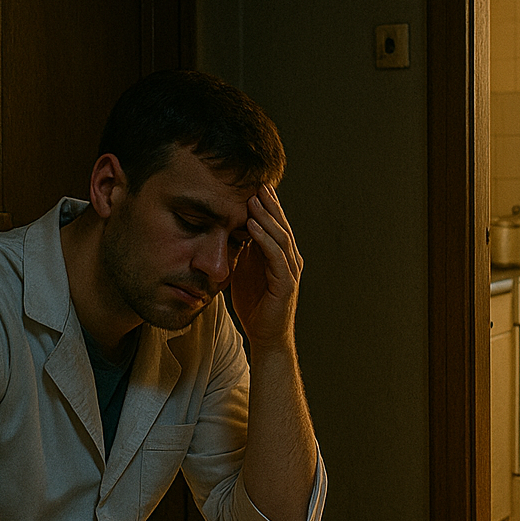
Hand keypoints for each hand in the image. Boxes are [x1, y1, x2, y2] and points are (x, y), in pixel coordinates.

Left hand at [230, 184, 301, 353]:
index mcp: (280, 255)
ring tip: (253, 199)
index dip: (268, 205)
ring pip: (280, 237)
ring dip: (266, 217)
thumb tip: (229, 228)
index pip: (276, 224)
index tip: (255, 185)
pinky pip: (276, 256)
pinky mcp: (286, 284)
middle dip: (270, 204)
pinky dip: (264, 239)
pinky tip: (251, 225)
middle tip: (258, 183)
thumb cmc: (254, 305)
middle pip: (281, 225)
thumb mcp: (243, 270)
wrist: (264, 337)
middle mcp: (290, 260)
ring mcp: (290, 271)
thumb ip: (242, 250)